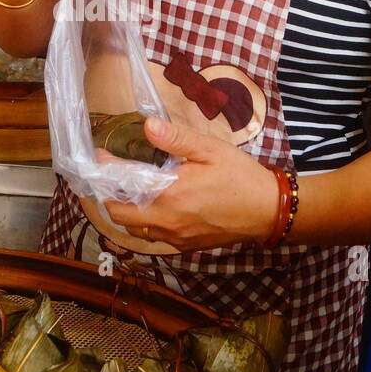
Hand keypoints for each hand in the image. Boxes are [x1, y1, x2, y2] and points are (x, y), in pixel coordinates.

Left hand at [103, 117, 281, 250]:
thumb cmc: (240, 176)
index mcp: (171, 194)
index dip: (107, 169)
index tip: (102, 156)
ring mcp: (175, 237)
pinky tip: (156, 204)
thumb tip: (148, 126)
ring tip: (132, 190)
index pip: (124, 183)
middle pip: (120, 214)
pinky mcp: (185, 245)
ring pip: (136, 229)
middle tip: (113, 178)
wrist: (268, 211)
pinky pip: (154, 236)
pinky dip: (146, 222)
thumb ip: (177, 139)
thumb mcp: (210, 150)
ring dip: (127, 211)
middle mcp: (167, 221)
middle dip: (109, 196)